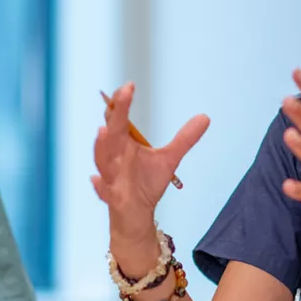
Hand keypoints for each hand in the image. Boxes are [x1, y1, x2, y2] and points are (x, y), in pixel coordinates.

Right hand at [91, 82, 209, 239]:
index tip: (129, 86)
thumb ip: (185, 138)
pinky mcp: (113, 196)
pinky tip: (96, 180)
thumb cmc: (145, 183)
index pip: (120, 119)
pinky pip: (104, 191)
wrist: (136, 213)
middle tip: (121, 95)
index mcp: (124, 144)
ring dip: (101, 146)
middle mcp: (115, 156)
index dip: (122, 103)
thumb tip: (205, 117)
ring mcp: (112, 176)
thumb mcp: (169, 158)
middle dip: (115, 114)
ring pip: (103, 159)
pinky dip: (99, 186)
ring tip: (104, 130)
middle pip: (112, 133)